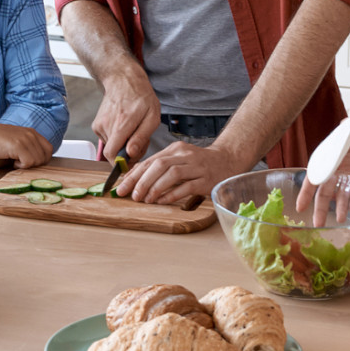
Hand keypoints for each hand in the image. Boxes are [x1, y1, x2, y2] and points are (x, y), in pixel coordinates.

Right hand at [0, 123, 54, 167]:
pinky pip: (29, 163)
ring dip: (27, 165)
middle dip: (35, 164)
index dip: (42, 159)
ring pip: (37, 161)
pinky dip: (21, 166)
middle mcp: (31, 134)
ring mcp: (25, 139)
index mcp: (32, 132)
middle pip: (45, 157)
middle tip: (22, 164)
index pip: (49, 149)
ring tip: (15, 162)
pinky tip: (12, 163)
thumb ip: (28, 145)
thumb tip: (38, 160)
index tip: (30, 163)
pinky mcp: (18, 146)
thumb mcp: (16, 139)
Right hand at [91, 69, 163, 161]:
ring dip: (123, 145)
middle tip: (140, 143)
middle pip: (113, 153)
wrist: (123, 80)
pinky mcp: (96, 125)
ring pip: (111, 147)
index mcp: (121, 124)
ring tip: (134, 131)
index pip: (112, 155)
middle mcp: (106, 125)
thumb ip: (141, 137)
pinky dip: (117, 138)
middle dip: (127, 154)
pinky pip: (108, 140)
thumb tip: (130, 154)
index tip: (132, 161)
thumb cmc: (141, 97)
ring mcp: (99, 125)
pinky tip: (125, 127)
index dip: (121, 163)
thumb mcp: (152, 117)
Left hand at [116, 142, 239, 205]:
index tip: (122, 188)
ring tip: (147, 199)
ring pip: (172, 174)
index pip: (150, 160)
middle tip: (133, 196)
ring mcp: (197, 167)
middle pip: (159, 165)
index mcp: (175, 149)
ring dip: (156, 188)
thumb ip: (158, 167)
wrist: (227, 160)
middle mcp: (185, 155)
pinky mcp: (206, 180)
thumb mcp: (178, 159)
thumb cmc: (198, 163)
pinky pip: (187, 187)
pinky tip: (162, 201)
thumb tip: (134, 178)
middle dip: (142, 182)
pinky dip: (172, 194)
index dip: (133, 175)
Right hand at [294, 130, 349, 226]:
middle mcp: (336, 170)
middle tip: (318, 224)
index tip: (299, 207)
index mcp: (327, 159)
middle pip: (325, 192)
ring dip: (339, 207)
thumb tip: (344, 123)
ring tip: (340, 219)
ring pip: (341, 194)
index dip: (306, 192)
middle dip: (320, 208)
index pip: (314, 177)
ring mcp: (349, 175)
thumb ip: (347, 128)